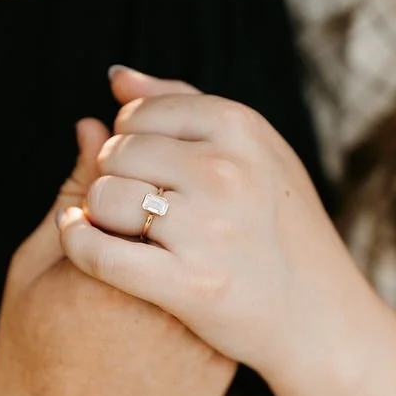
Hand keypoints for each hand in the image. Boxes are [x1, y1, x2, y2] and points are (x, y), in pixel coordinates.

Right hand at [0, 115, 235, 395]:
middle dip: (158, 187)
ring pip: (210, 249)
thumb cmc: (32, 356)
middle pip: (183, 206)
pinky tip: (168, 286)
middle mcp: (168, 299)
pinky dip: (201, 272)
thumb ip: (70, 195)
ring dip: (186, 224)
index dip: (123, 162)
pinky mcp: (220, 362)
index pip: (140, 177)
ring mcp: (200, 335)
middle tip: (132, 203)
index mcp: (111, 269)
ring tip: (151, 242)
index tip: (109, 171)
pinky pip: (219, 290)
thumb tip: (95, 126)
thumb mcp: (33, 271)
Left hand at [58, 68, 370, 391]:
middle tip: (141, 208)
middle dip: (115, 177)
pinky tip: (77, 239)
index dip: (130, 141)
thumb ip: (184, 106)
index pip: (138, 114)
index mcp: (243, 128)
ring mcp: (209, 229)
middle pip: (116, 153)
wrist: (319, 317)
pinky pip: (97, 252)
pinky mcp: (190, 284)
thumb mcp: (255, 153)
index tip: (149, 172)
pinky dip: (76, 243)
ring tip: (128, 231)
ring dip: (99, 215)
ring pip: (103, 198)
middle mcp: (226, 171)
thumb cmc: (280, 229)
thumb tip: (116, 78)